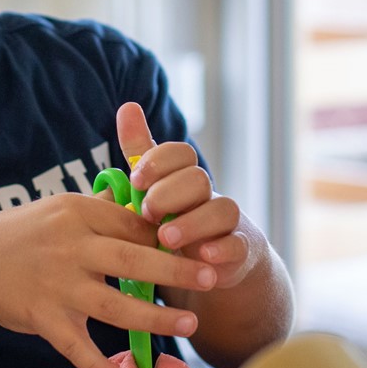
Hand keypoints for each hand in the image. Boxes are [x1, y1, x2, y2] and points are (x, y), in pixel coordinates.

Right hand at [0, 187, 216, 367]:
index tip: (200, 243)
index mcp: (77, 214)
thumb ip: (101, 209)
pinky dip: (97, 366)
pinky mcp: (43, 317)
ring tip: (190, 324)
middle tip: (212, 277)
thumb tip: (143, 201)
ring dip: (155, 317)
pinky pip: (76, 346)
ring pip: (114, 304)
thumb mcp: (58, 210)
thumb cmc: (23, 237)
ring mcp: (57, 284)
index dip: (168, 235)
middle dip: (176, 269)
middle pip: (132, 259)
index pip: (132, 223)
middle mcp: (70, 247)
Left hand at [118, 103, 256, 288]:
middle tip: (147, 212)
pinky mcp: (239, 251)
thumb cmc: (177, 217)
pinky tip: (203, 256)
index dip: (159, 162)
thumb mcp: (155, 187)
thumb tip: (127, 106)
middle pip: (198, 179)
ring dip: (192, 223)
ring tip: (165, 237)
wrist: (212, 261)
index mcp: (185, 177)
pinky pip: (238, 245)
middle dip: (169, 193)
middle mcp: (208, 194)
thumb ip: (141, 152)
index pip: (181, 154)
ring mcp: (227, 223)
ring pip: (222, 209)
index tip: (136, 179)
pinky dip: (222, 249)